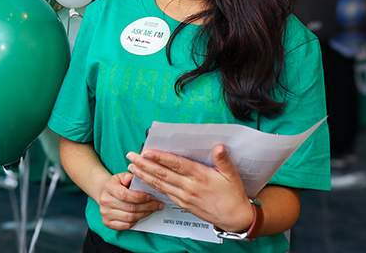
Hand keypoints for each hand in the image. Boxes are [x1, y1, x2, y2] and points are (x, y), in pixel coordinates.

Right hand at [96, 172, 163, 229]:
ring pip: (130, 217)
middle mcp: (105, 201)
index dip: (139, 197)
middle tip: (158, 205)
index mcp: (108, 187)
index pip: (124, 195)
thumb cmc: (116, 186)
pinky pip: (126, 225)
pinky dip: (136, 221)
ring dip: (144, 214)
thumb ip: (127, 176)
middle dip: (147, 206)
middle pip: (130, 207)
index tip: (150, 197)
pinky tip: (141, 215)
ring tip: (152, 210)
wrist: (104, 194)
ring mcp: (105, 213)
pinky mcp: (107, 222)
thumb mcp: (121, 177)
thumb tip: (132, 177)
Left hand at [125, 145, 255, 232]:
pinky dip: (152, 186)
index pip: (175, 164)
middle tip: (130, 156)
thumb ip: (223, 160)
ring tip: (131, 166)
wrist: (235, 218)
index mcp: (199, 176)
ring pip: (159, 184)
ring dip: (144, 175)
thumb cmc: (233, 195)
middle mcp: (188, 187)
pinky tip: (144, 180)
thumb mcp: (232, 175)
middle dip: (144, 164)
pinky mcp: (182, 204)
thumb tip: (219, 146)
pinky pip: (164, 193)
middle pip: (162, 173)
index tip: (146, 151)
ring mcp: (184, 197)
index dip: (160, 157)